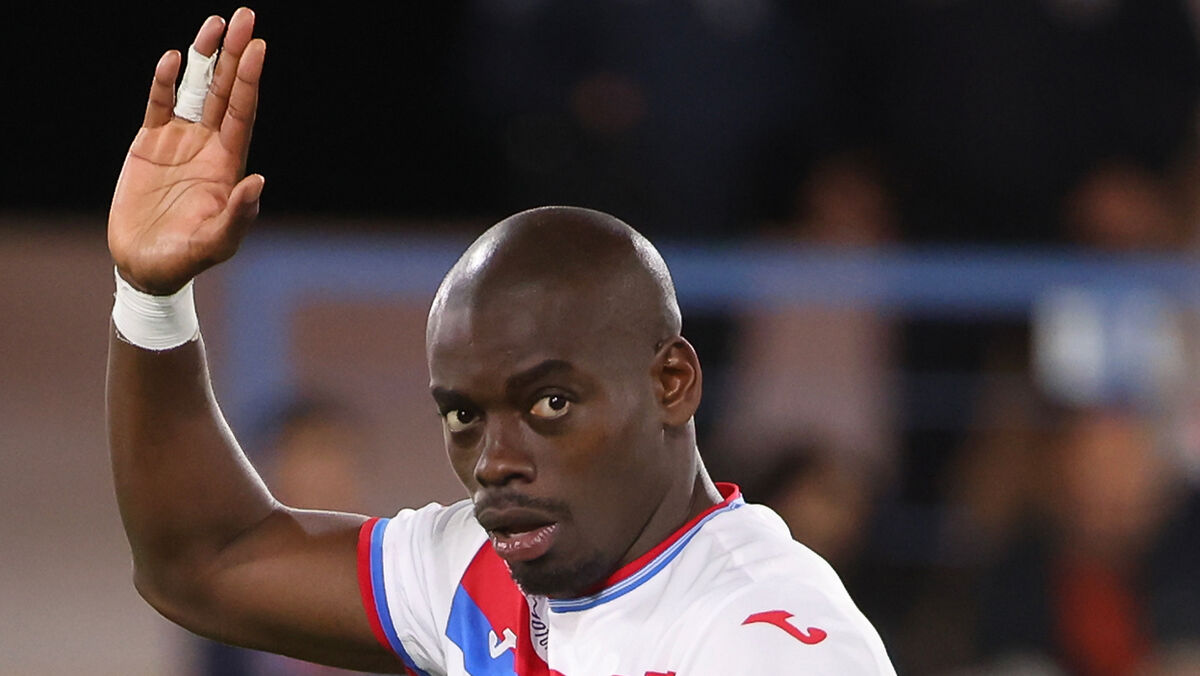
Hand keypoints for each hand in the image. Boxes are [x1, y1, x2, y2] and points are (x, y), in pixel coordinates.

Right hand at [109, 8, 264, 294]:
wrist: (146, 265)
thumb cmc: (188, 258)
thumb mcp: (218, 242)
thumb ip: (238, 215)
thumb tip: (257, 182)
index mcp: (229, 164)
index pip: (243, 113)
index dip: (249, 81)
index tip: (258, 48)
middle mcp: (209, 145)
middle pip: (224, 91)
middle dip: (234, 56)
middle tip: (245, 17)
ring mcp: (180, 141)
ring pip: (195, 90)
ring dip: (204, 58)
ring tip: (214, 24)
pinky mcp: (150, 143)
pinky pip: (160, 104)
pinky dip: (165, 82)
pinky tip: (173, 60)